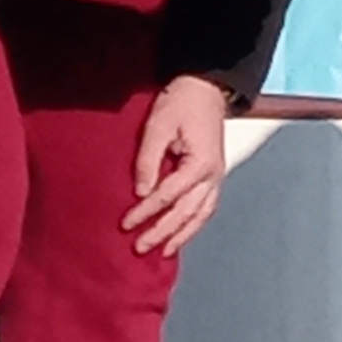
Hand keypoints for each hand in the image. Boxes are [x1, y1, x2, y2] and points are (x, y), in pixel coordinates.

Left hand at [124, 74, 228, 252]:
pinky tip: (182, 234)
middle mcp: (213, 175)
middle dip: (162, 231)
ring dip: (181, 235)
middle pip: (186, 212)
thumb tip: (141, 192)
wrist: (204, 89)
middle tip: (139, 246)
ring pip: (200, 215)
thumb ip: (149, 160)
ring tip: (163, 252)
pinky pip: (206, 207)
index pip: (168, 195)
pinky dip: (194, 224)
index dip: (146, 211)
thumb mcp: (158, 126)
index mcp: (201, 163)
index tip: (126, 223)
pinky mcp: (213, 176)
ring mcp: (216, 177)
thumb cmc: (181, 103)